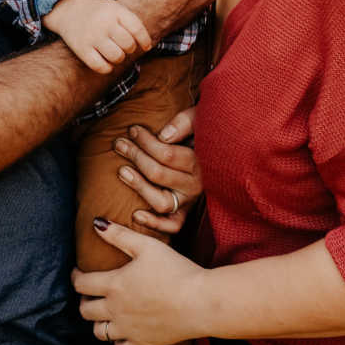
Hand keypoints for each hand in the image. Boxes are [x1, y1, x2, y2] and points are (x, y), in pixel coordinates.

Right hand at [44, 0, 151, 73]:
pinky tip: (106, 63)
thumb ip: (130, 22)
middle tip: (124, 47)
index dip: (145, 40)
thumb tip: (148, 46)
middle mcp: (104, 23)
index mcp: (114, 10)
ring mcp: (92, 36)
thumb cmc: (98, 12)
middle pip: (128, 45)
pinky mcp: (81, 49)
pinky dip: (107, 68)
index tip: (145, 47)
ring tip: (115, 54)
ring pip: (117, 57)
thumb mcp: (114, 8)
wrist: (68, 10)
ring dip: (119, 59)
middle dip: (129, 49)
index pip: (137, 28)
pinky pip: (100, 66)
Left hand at [72, 219, 207, 344]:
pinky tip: (122, 332)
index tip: (77, 272)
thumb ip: (119, 235)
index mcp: (114, 286)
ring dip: (97, 322)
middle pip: (85, 311)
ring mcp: (128, 330)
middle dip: (84, 300)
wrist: (200, 302)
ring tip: (104, 312)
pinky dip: (117, 342)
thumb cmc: (176, 270)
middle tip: (90, 293)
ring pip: (99, 333)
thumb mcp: (147, 246)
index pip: (82, 284)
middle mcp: (116, 311)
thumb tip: (96, 224)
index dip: (75, 277)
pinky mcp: (143, 344)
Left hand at [114, 107, 202, 234]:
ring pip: (161, 202)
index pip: (167, 154)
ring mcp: (189, 201)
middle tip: (120, 144)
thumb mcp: (200, 119)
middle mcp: (196, 185)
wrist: (224, 153)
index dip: (145, 141)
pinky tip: (135, 214)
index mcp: (201, 162)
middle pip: (158, 174)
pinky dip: (154, 224)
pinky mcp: (184, 213)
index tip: (132, 129)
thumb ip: (184, 123)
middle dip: (135, 156)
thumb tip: (164, 135)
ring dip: (138, 187)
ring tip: (122, 171)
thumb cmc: (206, 131)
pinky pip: (172, 225)